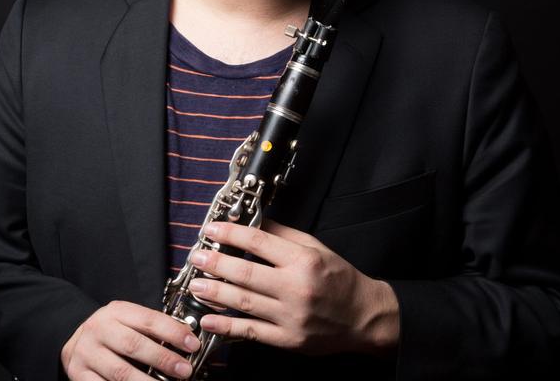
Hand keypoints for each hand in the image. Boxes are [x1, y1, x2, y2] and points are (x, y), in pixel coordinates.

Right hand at [61, 300, 200, 379]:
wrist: (75, 342)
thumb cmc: (110, 331)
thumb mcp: (126, 319)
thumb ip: (150, 327)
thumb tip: (185, 338)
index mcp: (116, 312)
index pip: (148, 319)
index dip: (172, 332)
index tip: (192, 344)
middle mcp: (100, 330)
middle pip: (134, 345)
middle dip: (163, 359)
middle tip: (185, 370)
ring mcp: (87, 354)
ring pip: (120, 372)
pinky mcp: (79, 375)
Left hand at [186, 219, 398, 355]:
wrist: (364, 317)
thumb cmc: (339, 278)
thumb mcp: (315, 246)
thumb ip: (282, 234)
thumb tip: (252, 220)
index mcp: (302, 260)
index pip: (258, 241)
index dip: (231, 233)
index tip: (212, 229)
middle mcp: (295, 287)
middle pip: (246, 272)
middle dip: (216, 263)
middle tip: (196, 257)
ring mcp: (290, 316)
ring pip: (244, 302)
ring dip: (215, 292)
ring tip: (195, 284)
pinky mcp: (288, 340)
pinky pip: (251, 332)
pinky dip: (227, 326)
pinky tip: (208, 319)